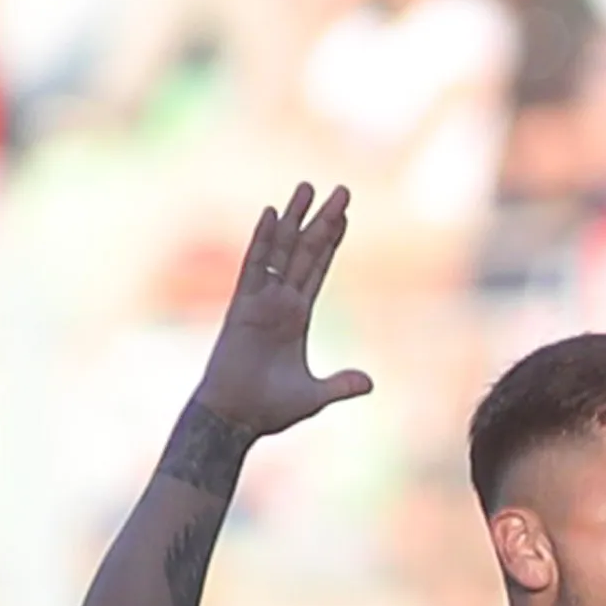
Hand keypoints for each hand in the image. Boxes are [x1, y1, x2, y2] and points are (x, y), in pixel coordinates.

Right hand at [191, 183, 376, 437]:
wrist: (235, 418)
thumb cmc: (267, 407)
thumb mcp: (314, 396)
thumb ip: (340, 385)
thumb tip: (370, 383)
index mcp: (297, 316)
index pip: (318, 270)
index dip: (331, 243)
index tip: (344, 216)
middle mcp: (280, 301)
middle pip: (306, 251)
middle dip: (323, 220)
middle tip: (342, 190)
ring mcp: (261, 300)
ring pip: (282, 250)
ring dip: (295, 218)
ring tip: (308, 187)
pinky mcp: (242, 306)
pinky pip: (254, 266)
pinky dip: (263, 240)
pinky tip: (272, 214)